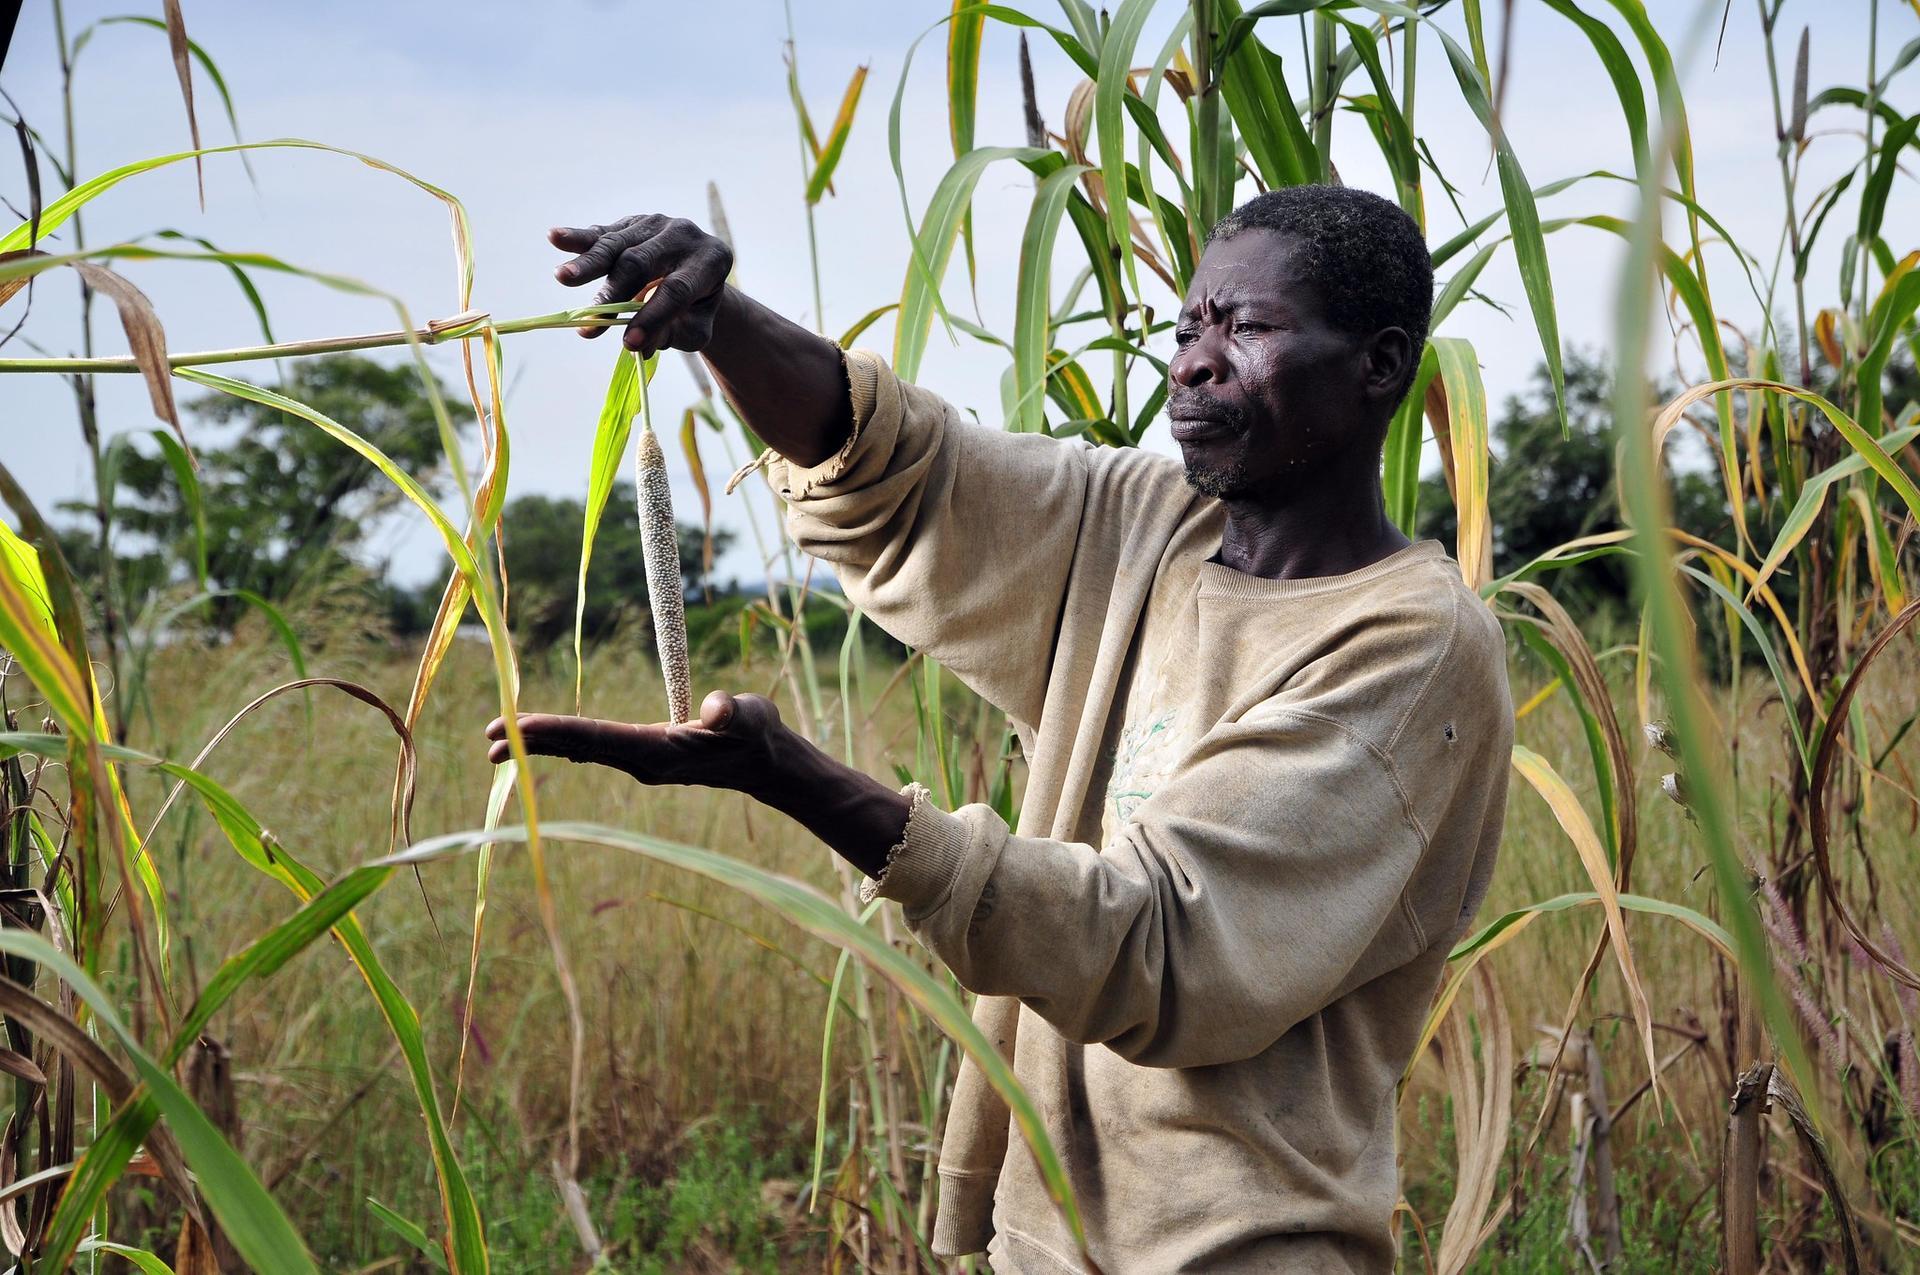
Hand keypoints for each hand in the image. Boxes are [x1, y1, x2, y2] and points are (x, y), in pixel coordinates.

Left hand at [486, 689, 783, 795]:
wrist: (769, 765)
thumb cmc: (760, 734)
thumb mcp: (752, 715)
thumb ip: (734, 712)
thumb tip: (717, 710)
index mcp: (658, 751)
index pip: (597, 738)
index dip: (555, 732)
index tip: (516, 728)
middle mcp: (642, 762)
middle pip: (578, 748)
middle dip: (532, 743)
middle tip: (485, 740)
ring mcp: (642, 763)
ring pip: (582, 750)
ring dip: (541, 745)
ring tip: (497, 742)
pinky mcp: (645, 758)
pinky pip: (594, 749)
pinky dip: (564, 742)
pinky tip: (543, 742)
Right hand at [548, 214, 732, 354]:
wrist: (699, 272)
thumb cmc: (696, 306)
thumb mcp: (695, 327)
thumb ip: (672, 335)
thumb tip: (640, 346)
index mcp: (711, 260)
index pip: (677, 290)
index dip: (652, 317)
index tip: (629, 344)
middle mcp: (684, 234)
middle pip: (641, 263)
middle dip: (614, 293)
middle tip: (591, 319)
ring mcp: (655, 224)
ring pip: (617, 246)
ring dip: (588, 264)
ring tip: (562, 278)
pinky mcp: (630, 224)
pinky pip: (601, 233)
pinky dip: (577, 237)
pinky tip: (555, 236)